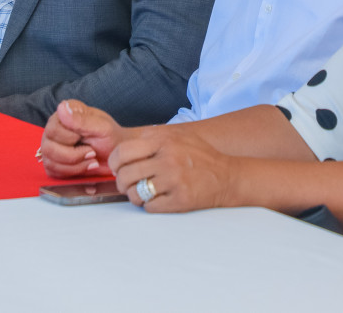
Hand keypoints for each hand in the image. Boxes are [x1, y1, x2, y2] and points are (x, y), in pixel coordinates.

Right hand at [39, 100, 125, 177]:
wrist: (115, 154)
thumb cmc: (110, 137)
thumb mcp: (102, 127)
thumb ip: (81, 120)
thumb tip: (62, 107)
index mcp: (64, 114)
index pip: (53, 130)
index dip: (70, 138)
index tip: (86, 137)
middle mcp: (54, 129)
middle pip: (48, 148)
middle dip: (73, 155)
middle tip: (92, 151)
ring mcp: (52, 146)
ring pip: (50, 162)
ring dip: (75, 165)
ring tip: (91, 158)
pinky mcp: (53, 162)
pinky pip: (53, 171)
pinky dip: (72, 172)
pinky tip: (85, 165)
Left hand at [109, 128, 237, 212]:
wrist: (228, 176)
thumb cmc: (199, 156)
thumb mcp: (176, 136)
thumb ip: (151, 138)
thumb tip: (122, 152)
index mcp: (163, 139)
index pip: (123, 151)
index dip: (114, 163)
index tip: (117, 168)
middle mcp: (167, 157)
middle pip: (125, 174)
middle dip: (121, 183)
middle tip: (127, 184)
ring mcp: (174, 179)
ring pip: (135, 193)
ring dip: (134, 196)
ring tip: (143, 193)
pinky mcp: (180, 199)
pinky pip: (150, 207)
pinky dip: (150, 206)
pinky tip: (159, 200)